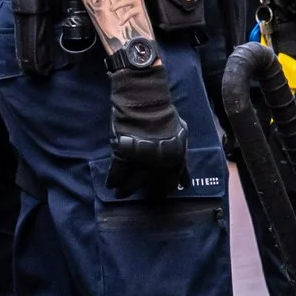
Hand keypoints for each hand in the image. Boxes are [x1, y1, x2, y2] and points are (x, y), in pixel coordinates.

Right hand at [104, 55, 188, 197]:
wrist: (145, 100)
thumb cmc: (164, 114)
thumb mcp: (180, 133)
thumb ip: (180, 152)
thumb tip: (184, 172)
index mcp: (177, 158)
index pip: (172, 181)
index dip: (165, 188)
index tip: (159, 193)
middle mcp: (161, 163)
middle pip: (154, 186)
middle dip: (148, 192)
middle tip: (143, 194)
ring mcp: (142, 160)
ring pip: (133, 182)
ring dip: (127, 190)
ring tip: (121, 194)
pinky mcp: (123, 155)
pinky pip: (117, 173)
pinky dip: (114, 179)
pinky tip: (111, 184)